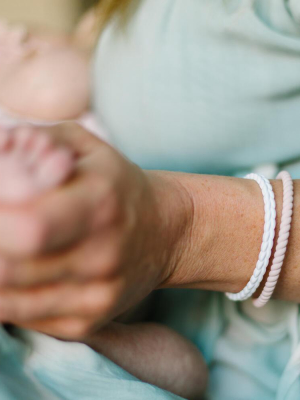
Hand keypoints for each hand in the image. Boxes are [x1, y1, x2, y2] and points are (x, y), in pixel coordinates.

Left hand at [0, 123, 188, 339]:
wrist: (163, 232)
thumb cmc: (116, 185)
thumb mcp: (83, 145)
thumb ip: (32, 140)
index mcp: (101, 203)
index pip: (28, 226)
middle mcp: (102, 257)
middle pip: (8, 269)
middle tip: (1, 224)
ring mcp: (96, 297)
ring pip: (7, 300)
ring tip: (8, 246)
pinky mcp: (86, 324)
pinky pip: (22, 316)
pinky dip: (7, 293)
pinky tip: (22, 269)